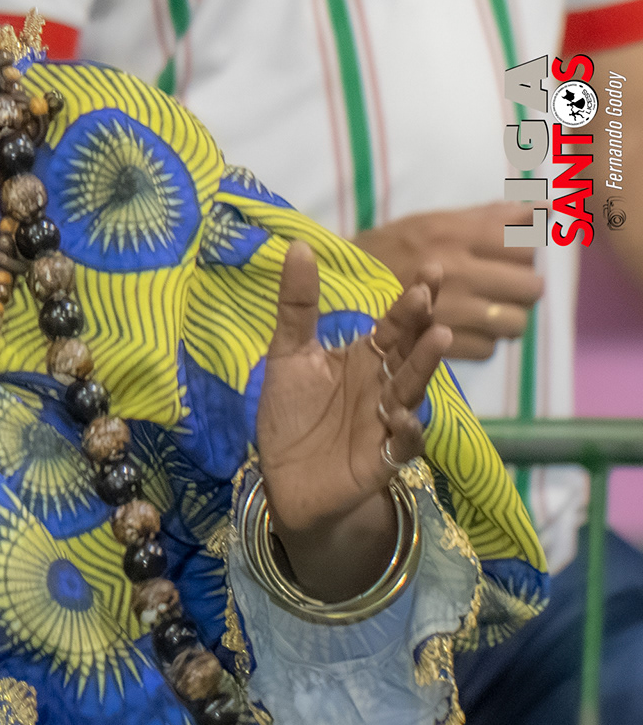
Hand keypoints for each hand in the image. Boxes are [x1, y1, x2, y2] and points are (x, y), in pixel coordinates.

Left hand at [255, 242, 450, 599]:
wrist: (286, 479)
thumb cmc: (293, 412)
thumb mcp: (288, 353)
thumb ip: (297, 305)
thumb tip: (300, 245)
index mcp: (365, 358)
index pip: (395, 323)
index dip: (412, 299)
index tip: (431, 268)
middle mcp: (384, 385)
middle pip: (408, 352)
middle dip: (421, 325)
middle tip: (428, 296)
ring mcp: (386, 422)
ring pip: (411, 391)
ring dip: (423, 367)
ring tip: (437, 338)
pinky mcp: (380, 459)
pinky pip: (402, 445)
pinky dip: (407, 432)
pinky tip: (404, 417)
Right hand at [354, 203, 542, 357]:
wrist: (335, 288)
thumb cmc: (387, 250)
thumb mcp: (430, 221)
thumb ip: (487, 216)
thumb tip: (545, 207)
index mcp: (453, 234)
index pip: (526, 242)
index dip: (524, 249)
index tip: (508, 252)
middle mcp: (456, 271)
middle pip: (530, 286)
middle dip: (520, 286)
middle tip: (501, 284)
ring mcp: (450, 312)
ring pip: (516, 322)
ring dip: (506, 317)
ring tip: (486, 310)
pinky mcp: (440, 345)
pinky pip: (489, 348)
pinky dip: (481, 341)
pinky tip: (464, 328)